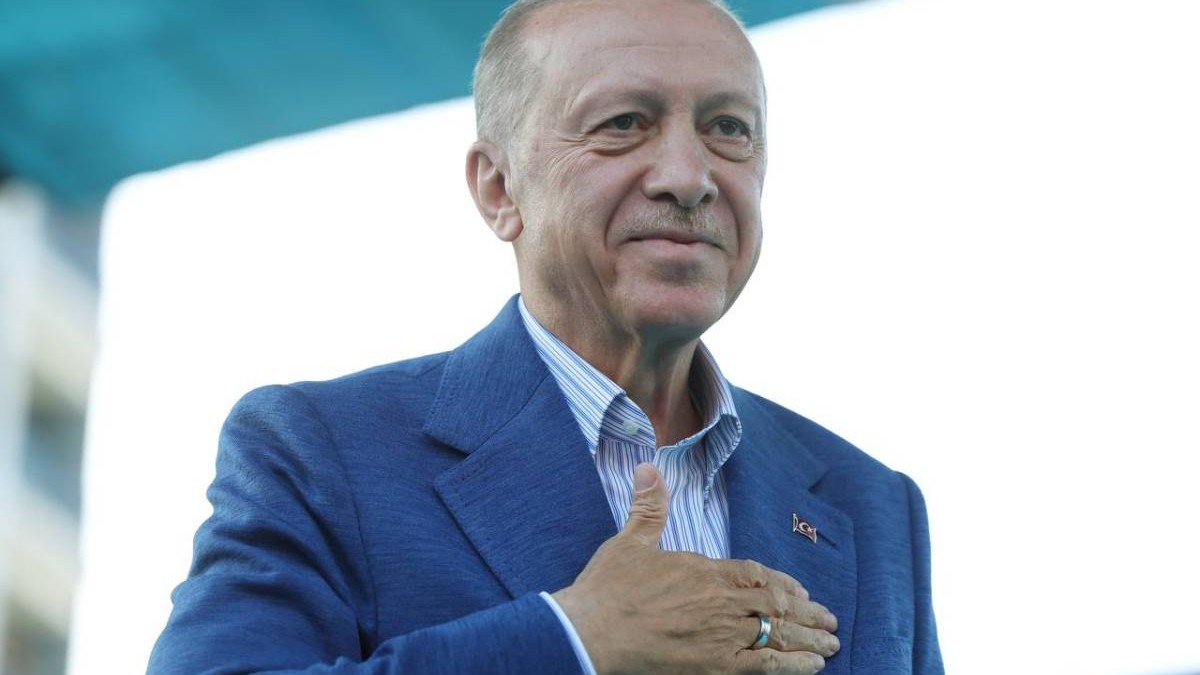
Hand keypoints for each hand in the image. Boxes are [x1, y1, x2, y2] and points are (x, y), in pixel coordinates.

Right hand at [553, 463, 839, 674]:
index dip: (783, 584)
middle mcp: (721, 602)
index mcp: (705, 571)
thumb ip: (648, 507)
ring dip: (809, 639)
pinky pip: (765, 666)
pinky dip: (793, 665)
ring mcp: (722, 636)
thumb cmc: (608, 589)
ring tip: (830, 645)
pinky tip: (811, 666)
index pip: (757, 575)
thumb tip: (649, 467)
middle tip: (830, 621)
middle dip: (807, 614)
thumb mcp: (630, 541)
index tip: (801, 592)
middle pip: (777, 606)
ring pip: (778, 634)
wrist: (591, 632)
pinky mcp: (715, 666)